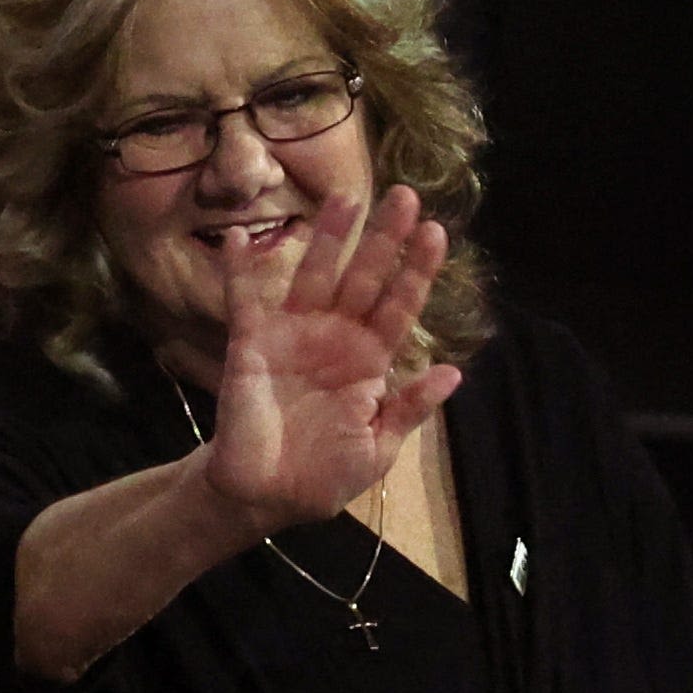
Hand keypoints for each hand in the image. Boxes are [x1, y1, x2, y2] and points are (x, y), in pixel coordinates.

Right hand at [198, 186, 460, 534]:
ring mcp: (292, 335)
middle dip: (384, 239)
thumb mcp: (378, 447)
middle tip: (405, 196)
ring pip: (315, 276)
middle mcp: (334, 337)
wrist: (267, 496)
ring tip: (347, 199)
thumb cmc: (325, 474)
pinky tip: (241, 238)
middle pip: (364, 278)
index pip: (398, 306)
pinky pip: (244, 300)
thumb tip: (452, 372)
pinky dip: (240, 269)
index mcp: (369, 360)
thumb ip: (409, 409)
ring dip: (330, 238)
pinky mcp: (252, 344)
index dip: (416, 271)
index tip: (437, 233)